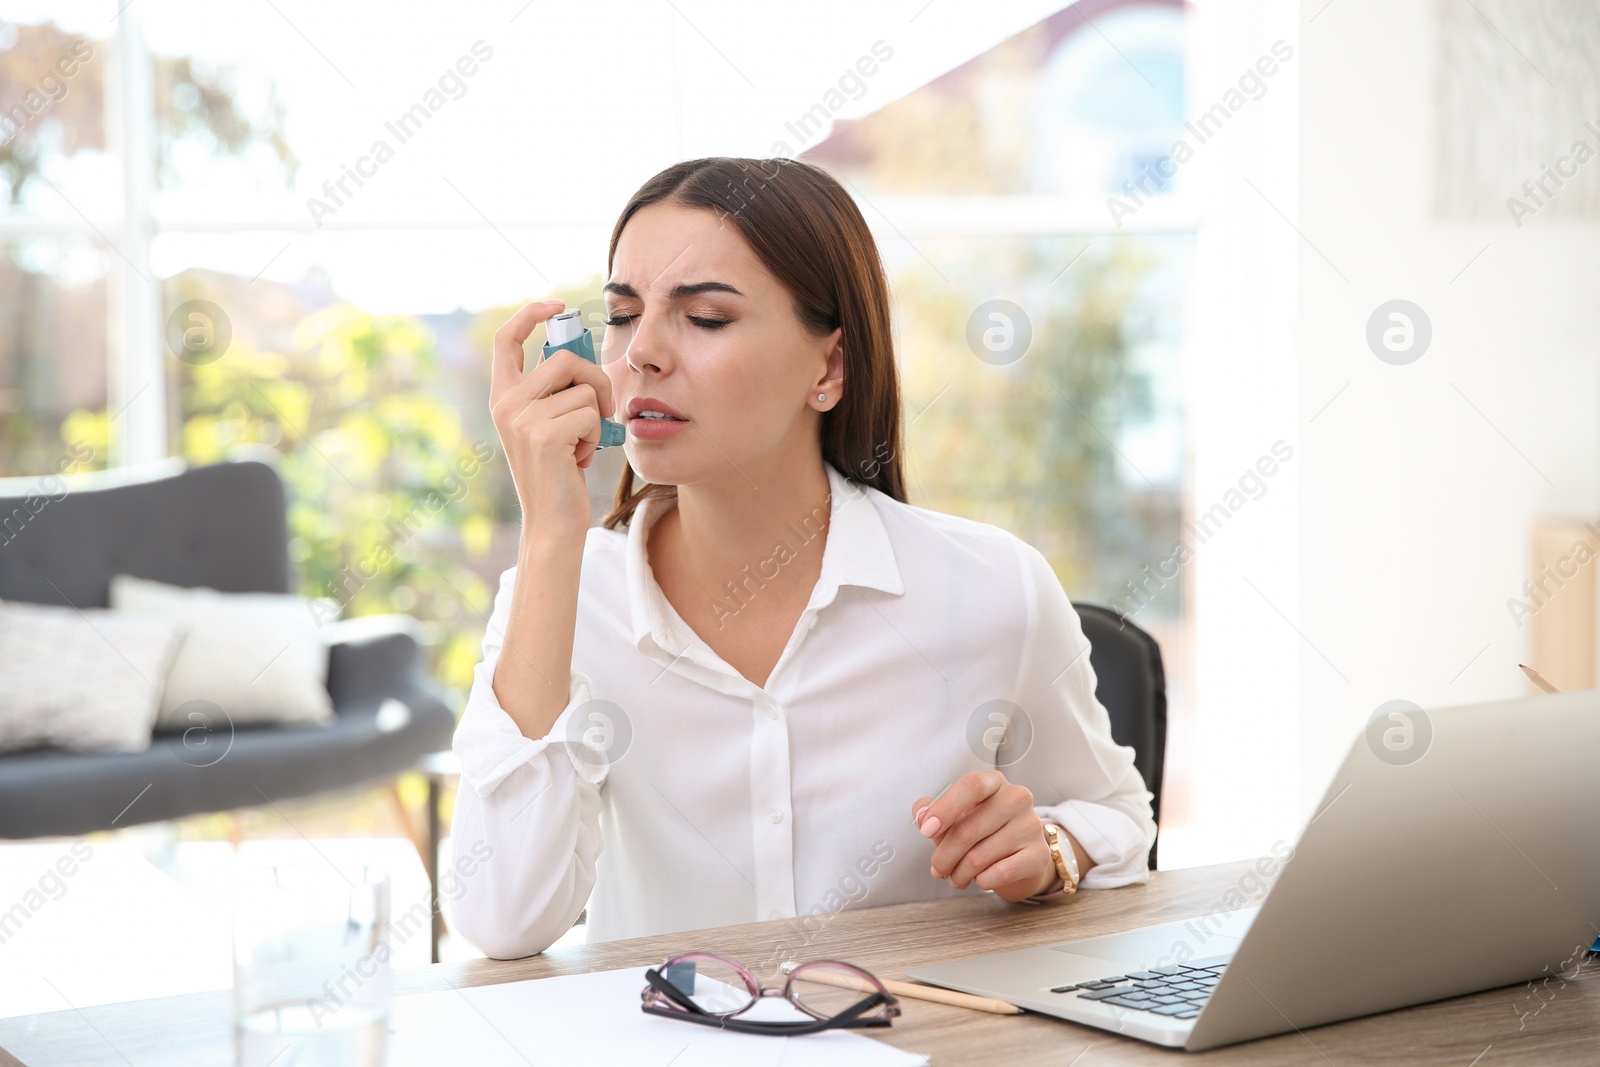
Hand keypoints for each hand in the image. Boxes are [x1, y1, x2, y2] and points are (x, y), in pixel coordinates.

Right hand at [490, 299, 617, 540]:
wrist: (552, 523)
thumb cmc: (559, 473)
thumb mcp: (548, 425)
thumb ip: (553, 391)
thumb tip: (577, 353)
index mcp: (502, 397)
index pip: (507, 339)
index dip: (531, 313)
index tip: (558, 304)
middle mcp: (505, 405)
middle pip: (565, 358)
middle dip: (597, 380)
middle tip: (602, 409)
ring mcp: (522, 420)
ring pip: (584, 388)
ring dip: (596, 416)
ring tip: (581, 443)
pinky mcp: (544, 436)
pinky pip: (590, 413)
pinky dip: (596, 435)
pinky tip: (580, 458)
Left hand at [911, 770, 1056, 901]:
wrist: (1020, 857)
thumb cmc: (983, 831)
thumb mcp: (956, 816)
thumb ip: (933, 811)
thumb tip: (921, 815)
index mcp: (994, 782)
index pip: (971, 785)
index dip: (945, 808)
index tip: (926, 831)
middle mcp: (1017, 798)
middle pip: (968, 829)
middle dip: (944, 856)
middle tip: (937, 870)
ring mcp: (1031, 826)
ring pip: (980, 856)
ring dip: (960, 874)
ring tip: (956, 878)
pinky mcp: (1039, 855)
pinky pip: (1001, 873)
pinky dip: (982, 881)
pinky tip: (980, 880)